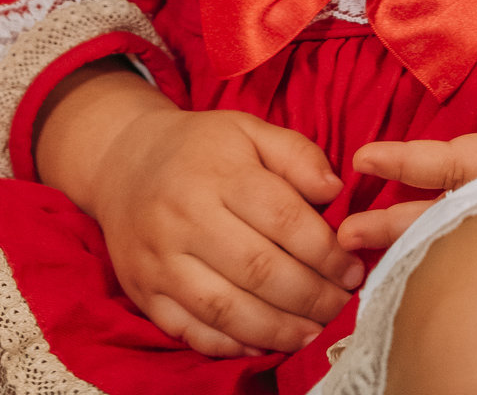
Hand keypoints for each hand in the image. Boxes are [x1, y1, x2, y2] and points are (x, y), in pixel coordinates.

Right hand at [35, 63, 363, 357]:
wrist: (123, 162)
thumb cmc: (200, 148)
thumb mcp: (248, 130)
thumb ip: (296, 154)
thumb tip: (335, 191)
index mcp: (217, 171)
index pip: (282, 217)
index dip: (325, 251)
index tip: (353, 268)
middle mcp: (184, 217)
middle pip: (259, 269)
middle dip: (311, 296)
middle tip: (342, 307)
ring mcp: (160, 260)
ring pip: (226, 310)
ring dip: (278, 329)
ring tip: (314, 332)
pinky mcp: (144, 294)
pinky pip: (192, 331)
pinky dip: (232, 346)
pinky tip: (265, 343)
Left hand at [337, 42, 476, 265]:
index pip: (455, 162)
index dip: (407, 160)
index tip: (363, 160)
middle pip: (443, 215)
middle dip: (390, 224)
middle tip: (340, 236)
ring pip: (461, 238)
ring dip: (413, 243)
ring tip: (369, 255)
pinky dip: (452, 254)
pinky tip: (432, 261)